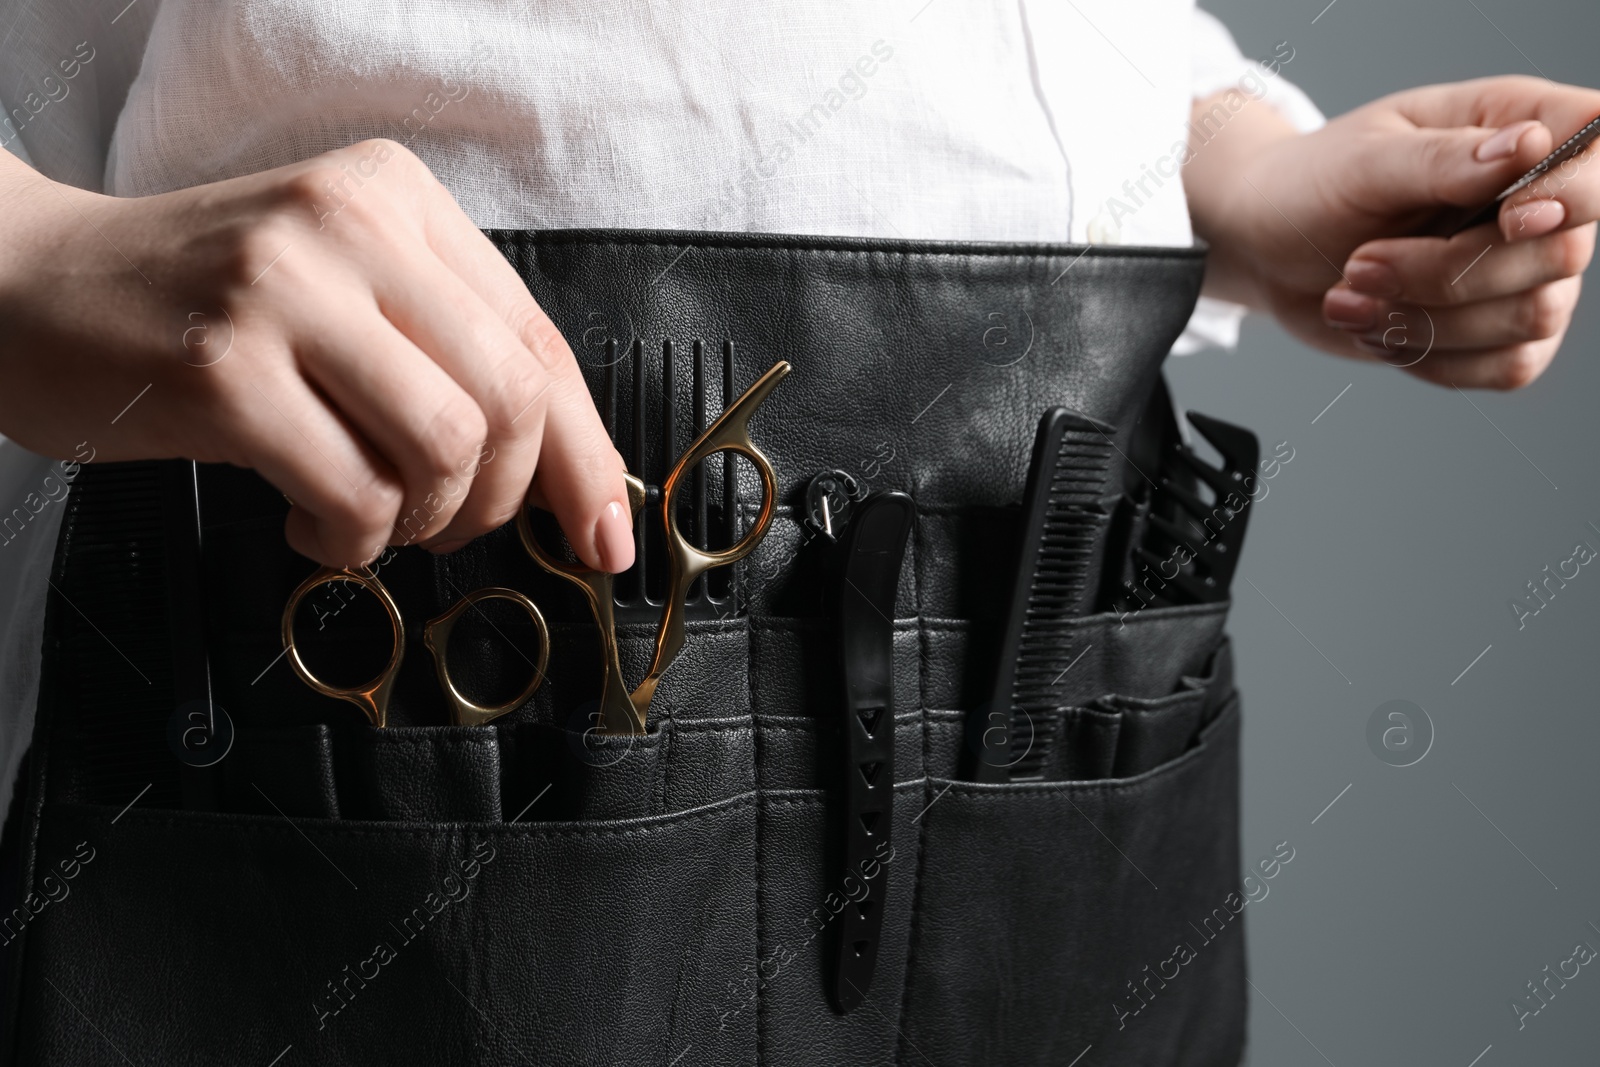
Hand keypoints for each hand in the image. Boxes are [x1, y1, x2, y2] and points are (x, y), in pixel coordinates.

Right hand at [0, 139, 634, 569]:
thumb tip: (567, 471)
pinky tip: (312, 523)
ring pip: (446, 449)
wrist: (23, 281)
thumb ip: (447, 353)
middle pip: (511, 401)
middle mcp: (350, 226)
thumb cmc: (197, 302)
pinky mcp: (225, 369)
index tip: (605, 533)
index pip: (540, 343)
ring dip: (424, 522)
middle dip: (502, 499)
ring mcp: (285, 292)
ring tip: (373, 518)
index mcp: (398, 199)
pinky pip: (356, 495)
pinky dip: (353, 541)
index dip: (587, 456)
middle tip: (451, 525)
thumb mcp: (341, 288)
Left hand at [1188, 76, 1599, 388]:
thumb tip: (1529, 145)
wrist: (1267, 246)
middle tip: (1360, 263)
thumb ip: (1443, 158)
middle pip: (1560, 256)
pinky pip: (1507, 367)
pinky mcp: (1497, 330)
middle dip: (1447, 274)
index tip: (1511, 218)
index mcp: (1518, 123)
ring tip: (1348, 296)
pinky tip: (1375, 327)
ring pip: (1531, 321)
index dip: (1572, 194)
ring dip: (1426, 321)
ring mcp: (1525, 270)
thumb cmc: (1311, 184)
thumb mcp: (1363, 161)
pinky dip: (1431, 357)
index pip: (1597, 148)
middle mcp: (1538, 199)